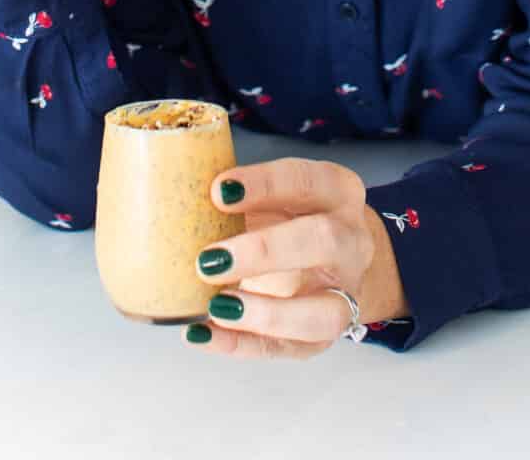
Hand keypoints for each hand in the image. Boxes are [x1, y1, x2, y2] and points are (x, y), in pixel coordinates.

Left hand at [188, 157, 408, 360]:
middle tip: (210, 259)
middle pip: (323, 242)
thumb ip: (239, 196)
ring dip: (265, 313)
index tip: (217, 191)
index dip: (264, 185)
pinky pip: (287, 348)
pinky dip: (241, 344)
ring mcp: (344, 295)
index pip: (306, 181)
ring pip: (322, 312)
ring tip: (215, 306)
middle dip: (265, 251)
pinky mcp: (323, 337)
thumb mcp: (273, 195)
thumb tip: (178, 196)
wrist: (333, 262)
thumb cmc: (289, 218)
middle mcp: (351, 242)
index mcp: (338, 192)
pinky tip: (202, 332)